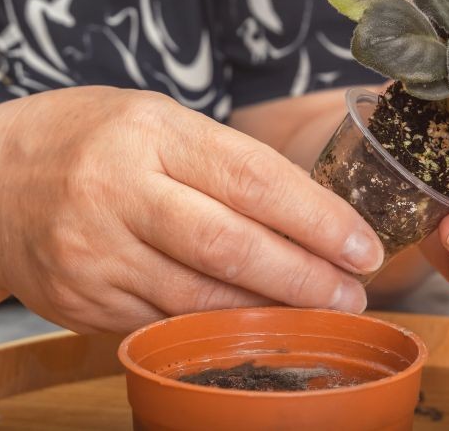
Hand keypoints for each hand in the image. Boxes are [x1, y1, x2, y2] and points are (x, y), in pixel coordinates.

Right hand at [0, 87, 382, 332]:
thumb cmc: (97, 140)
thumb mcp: (162, 123)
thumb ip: (232, 164)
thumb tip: (316, 213)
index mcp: (152, 134)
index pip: (254, 179)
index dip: (318, 219)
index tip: (363, 247)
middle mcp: (120, 193)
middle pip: (232, 246)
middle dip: (306, 278)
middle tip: (355, 294)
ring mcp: (98, 253)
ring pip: (203, 294)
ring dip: (272, 310)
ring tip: (322, 312)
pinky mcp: (85, 302)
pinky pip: (169, 322)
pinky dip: (222, 326)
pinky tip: (258, 323)